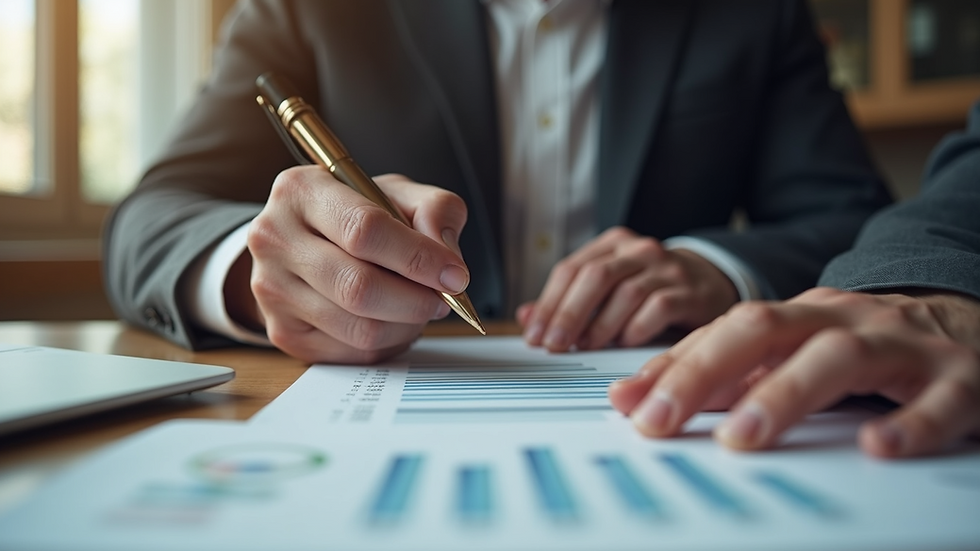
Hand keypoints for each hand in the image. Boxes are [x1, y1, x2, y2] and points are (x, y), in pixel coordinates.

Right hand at [232, 167, 470, 363]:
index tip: (455, 275)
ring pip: (359, 328)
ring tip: (419, 307)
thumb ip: (433, 210)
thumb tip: (446, 255)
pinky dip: (387, 343)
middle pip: (359, 287)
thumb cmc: (355, 216)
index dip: (418, 258)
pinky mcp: (282, 331)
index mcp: (301, 190)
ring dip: (406, 324)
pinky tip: (392, 321)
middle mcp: (275, 238)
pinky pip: (351, 352)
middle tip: (442, 298)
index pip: (364, 230)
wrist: (304, 242)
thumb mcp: (397, 194)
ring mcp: (271, 289)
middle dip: (416, 300)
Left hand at [517, 227, 737, 351]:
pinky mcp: (689, 292)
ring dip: (600, 326)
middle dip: (568, 314)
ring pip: (625, 294)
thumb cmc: (651, 288)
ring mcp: (666, 269)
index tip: (535, 335)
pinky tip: (625, 342)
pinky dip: (635, 329)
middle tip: (554, 345)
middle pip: (594, 278)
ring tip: (586, 347)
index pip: (570, 269)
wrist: (709, 283)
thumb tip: (527, 316)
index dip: (548, 304)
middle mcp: (638, 251)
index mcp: (612, 245)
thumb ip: (569, 300)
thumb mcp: (608, 288)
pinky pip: (657, 309)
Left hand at [608, 287, 979, 457]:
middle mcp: (841, 321)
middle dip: (703, 372)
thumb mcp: (796, 351)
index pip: (723, 332)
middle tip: (659, 419)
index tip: (627, 403)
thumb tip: (645, 398)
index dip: (673, 366)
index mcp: (799, 315)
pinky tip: (875, 445)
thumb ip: (727, 375)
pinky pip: (937, 399)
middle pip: (764, 329)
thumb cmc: (868, 343)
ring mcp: (901, 345)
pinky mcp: (960, 378)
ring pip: (839, 356)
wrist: (970, 319)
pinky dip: (909, 423)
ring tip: (741, 435)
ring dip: (785, 393)